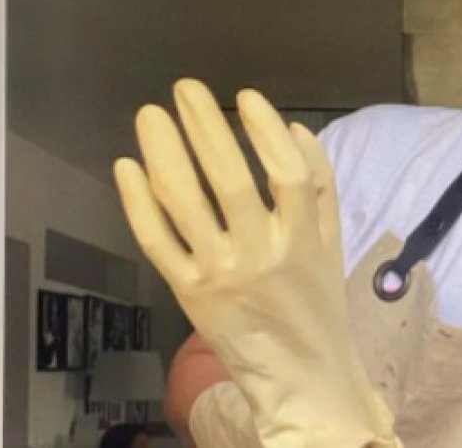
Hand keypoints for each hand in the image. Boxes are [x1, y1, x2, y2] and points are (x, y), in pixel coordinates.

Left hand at [113, 78, 397, 447]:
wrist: (298, 373)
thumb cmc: (316, 300)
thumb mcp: (331, 240)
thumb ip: (320, 184)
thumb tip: (292, 128)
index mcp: (303, 239)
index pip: (286, 174)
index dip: (264, 131)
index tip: (245, 96)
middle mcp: (262, 255)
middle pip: (229, 181)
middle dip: (206, 127)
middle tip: (187, 89)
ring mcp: (220, 275)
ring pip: (186, 205)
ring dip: (165, 153)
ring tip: (152, 114)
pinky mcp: (187, 293)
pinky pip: (158, 242)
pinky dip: (139, 203)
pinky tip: (129, 166)